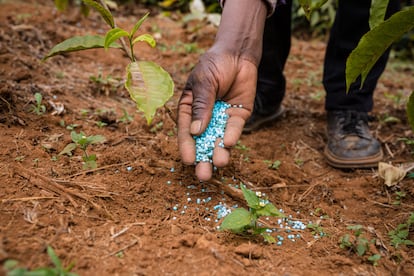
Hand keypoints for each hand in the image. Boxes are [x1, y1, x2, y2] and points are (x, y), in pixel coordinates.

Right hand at [178, 51, 257, 180]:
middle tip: (203, 176)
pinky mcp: (238, 116)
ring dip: (219, 152)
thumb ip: (201, 106)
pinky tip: (228, 143)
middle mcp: (205, 117)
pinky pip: (234, 128)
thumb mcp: (204, 82)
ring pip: (219, 139)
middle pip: (203, 141)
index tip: (189, 160)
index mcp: (190, 109)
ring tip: (220, 164)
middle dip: (203, 158)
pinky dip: (232, 135)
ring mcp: (222, 118)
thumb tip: (196, 132)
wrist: (238, 53)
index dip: (187, 146)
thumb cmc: (214, 65)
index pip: (186, 131)